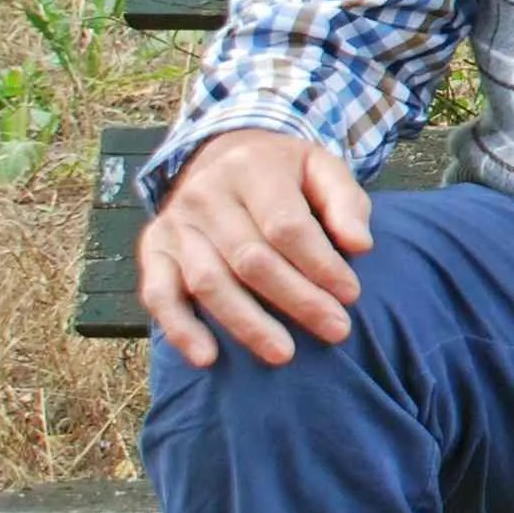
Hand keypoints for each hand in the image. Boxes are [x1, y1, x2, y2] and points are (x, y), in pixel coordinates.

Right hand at [137, 129, 374, 368]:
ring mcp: (174, 223)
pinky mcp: (153, 249)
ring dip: (247, 324)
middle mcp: (205, 194)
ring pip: (209, 282)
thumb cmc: (286, 173)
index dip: (321, 264)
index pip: (286, 226)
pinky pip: (159, 295)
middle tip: (336, 330)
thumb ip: (346, 203)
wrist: (224, 155)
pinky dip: (181, 329)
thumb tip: (360, 245)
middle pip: (251, 259)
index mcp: (251, 168)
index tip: (351, 294)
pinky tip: (207, 358)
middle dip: (297, 300)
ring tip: (284, 354)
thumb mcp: (323, 168)